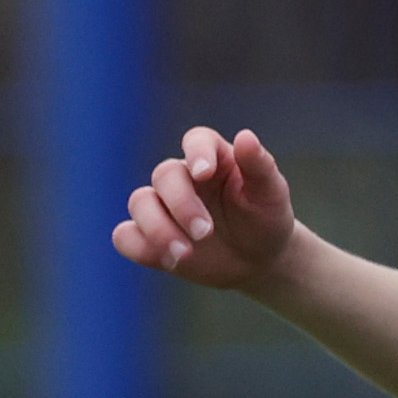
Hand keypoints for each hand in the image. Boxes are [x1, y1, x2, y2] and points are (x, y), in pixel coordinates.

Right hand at [112, 126, 300, 290]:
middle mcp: (183, 178)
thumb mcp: (272, 193)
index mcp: (213, 158)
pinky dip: (137, 246)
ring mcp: (163, 207)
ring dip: (157, 228)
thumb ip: (259, 166)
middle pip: (164, 175)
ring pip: (140, 203)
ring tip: (185, 254)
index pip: (197, 140)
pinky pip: (125, 236)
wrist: (259, 260)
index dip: (196, 153)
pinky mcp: (150, 238)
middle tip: (205, 232)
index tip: (204, 173)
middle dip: (181, 204)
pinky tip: (168, 260)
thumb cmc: (266, 218)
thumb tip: (246, 136)